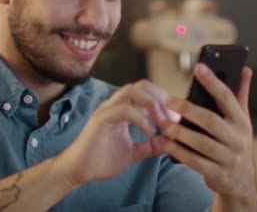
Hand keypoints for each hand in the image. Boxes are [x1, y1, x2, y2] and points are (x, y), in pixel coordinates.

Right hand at [56, 80, 171, 185]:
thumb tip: (170, 142)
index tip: (178, 118)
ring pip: (131, 91)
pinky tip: (149, 132)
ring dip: (151, 104)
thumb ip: (150, 146)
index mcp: (123, 110)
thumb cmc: (101, 160)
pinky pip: (123, 110)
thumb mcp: (133, 153)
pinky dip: (140, 118)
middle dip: (160, 97)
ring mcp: (107, 110)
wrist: (78, 171)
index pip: (147, 92)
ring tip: (162, 122)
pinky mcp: (100, 120)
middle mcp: (115, 106)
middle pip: (142, 85)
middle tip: (172, 117)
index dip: (164, 101)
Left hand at [160, 64, 256, 205]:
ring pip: (201, 143)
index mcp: (242, 122)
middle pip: (211, 121)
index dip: (213, 82)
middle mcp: (238, 139)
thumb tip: (245, 69)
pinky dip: (178, 151)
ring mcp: (228, 158)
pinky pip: (194, 161)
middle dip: (188, 109)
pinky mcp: (217, 174)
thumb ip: (241, 95)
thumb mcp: (242, 120)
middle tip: (167, 100)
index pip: (228, 98)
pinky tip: (165, 142)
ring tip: (163, 123)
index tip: (198, 67)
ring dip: (179, 132)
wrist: (242, 182)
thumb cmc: (236, 142)